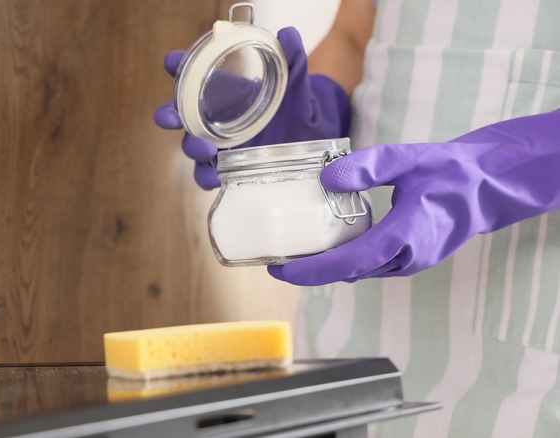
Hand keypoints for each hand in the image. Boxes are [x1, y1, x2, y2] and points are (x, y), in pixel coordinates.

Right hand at [154, 27, 350, 189]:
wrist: (308, 139)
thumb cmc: (293, 106)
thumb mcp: (295, 84)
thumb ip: (293, 60)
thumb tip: (289, 34)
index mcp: (222, 88)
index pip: (191, 72)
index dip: (177, 66)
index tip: (173, 61)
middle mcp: (212, 115)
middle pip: (179, 113)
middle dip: (169, 114)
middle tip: (171, 117)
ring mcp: (217, 142)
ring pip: (190, 145)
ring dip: (191, 147)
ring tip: (206, 150)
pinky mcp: (226, 167)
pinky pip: (207, 175)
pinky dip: (207, 177)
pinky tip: (216, 178)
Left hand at [268, 110, 559, 285]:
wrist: (485, 189)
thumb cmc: (449, 172)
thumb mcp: (408, 158)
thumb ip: (368, 166)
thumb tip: (326, 178)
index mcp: (405, 237)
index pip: (347, 264)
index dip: (309, 270)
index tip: (278, 268)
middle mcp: (405, 259)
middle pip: (345, 273)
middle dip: (307, 272)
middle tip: (272, 259)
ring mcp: (407, 264)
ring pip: (356, 273)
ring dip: (324, 268)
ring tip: (289, 253)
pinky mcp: (407, 261)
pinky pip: (367, 267)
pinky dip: (342, 262)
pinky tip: (322, 247)